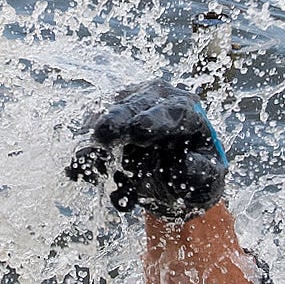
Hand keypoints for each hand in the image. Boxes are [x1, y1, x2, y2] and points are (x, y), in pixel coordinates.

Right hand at [65, 80, 229, 217]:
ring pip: (106, 116)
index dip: (156, 120)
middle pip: (134, 104)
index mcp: (189, 112)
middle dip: (117, 119)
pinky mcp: (107, 122)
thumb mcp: (208, 182)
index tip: (139, 131)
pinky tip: (77, 173)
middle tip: (102, 135)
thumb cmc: (196, 176)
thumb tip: (185, 166)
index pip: (174, 111)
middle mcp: (157, 101)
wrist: (175, 180)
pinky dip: (83, 155)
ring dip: (94, 143)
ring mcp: (129, 108)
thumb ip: (202, 175)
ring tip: (82, 166)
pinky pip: (90, 134)